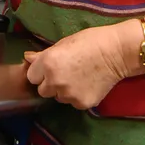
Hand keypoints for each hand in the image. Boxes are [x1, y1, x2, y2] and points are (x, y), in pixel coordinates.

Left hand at [23, 23, 139, 109]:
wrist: (117, 52)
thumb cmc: (90, 41)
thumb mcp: (63, 43)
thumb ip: (43, 54)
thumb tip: (27, 58)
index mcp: (47, 64)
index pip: (32, 76)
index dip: (41, 71)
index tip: (51, 67)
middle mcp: (55, 81)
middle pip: (43, 90)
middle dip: (50, 83)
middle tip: (65, 72)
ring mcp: (68, 95)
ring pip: (58, 97)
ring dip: (63, 90)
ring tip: (78, 77)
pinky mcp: (82, 104)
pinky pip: (72, 102)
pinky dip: (77, 95)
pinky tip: (88, 84)